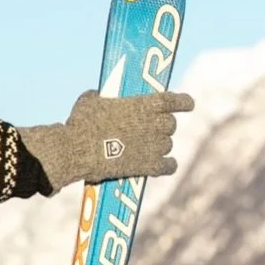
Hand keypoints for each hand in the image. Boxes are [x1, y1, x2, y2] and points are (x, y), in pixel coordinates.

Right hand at [18, 90, 194, 190]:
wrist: (76, 150)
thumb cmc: (81, 122)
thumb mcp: (92, 100)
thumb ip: (105, 98)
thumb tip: (103, 98)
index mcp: (144, 104)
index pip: (175, 101)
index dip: (184, 102)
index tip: (188, 104)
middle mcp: (155, 124)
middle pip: (170, 124)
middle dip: (163, 125)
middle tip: (151, 128)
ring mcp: (154, 146)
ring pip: (167, 144)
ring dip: (160, 144)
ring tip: (146, 146)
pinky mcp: (148, 166)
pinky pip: (168, 166)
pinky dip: (167, 165)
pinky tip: (165, 165)